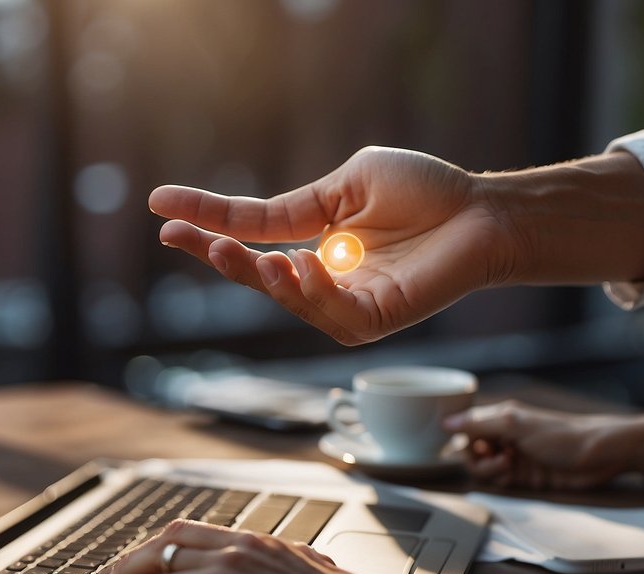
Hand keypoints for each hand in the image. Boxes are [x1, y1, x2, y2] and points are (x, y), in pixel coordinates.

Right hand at [148, 146, 523, 344]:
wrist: (484, 212)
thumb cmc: (427, 191)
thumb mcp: (348, 182)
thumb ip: (300, 204)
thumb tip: (252, 222)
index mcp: (313, 237)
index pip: (250, 230)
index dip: (206, 219)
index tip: (159, 208)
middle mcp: (323, 274)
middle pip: (259, 274)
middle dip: (222, 260)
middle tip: (194, 241)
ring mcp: (346, 302)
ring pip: (288, 299)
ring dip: (262, 278)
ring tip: (244, 254)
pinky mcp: (374, 320)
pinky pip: (330, 313)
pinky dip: (311, 292)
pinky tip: (302, 266)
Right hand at [446, 400, 643, 490]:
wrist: (598, 456)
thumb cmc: (562, 434)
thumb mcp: (516, 424)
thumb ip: (479, 423)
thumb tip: (446, 422)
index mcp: (501, 417)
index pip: (466, 426)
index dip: (460, 436)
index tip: (464, 441)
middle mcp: (505, 436)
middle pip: (470, 450)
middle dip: (474, 455)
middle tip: (490, 454)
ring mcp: (514, 457)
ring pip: (482, 468)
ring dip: (488, 468)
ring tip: (506, 463)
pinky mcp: (524, 477)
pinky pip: (499, 481)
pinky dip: (500, 478)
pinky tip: (513, 472)